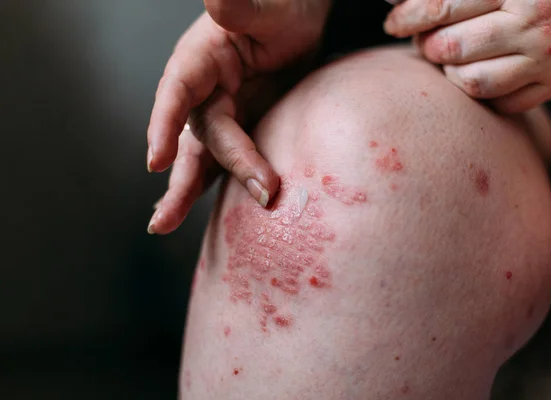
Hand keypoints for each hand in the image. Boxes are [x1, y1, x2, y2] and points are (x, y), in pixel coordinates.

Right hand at [147, 0, 330, 233]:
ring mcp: (221, 113)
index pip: (178, 91)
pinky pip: (223, 161)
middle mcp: (203, 91)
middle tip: (174, 217)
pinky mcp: (240, 129)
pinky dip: (213, 186)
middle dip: (197, 174)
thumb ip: (240, 8)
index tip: (157, 160)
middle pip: (199, 136)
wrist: (300, 24)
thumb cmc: (282, 8)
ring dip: (185, 192)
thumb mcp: (267, 8)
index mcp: (202, 58)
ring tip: (162, 224)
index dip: (165, 125)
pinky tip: (194, 211)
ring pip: (201, 157)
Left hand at [383, 0, 550, 112]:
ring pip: (470, 82)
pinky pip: (499, 103)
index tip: (393, 21)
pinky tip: (482, 71)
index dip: (409, 15)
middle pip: (450, 48)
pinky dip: (481, 91)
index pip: (443, 5)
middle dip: (427, 45)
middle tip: (426, 38)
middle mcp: (534, 25)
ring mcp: (544, 61)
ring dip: (451, 71)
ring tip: (453, 56)